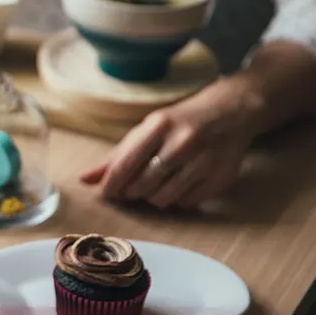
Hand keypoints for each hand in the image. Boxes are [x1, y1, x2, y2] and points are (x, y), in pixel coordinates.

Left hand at [80, 78, 263, 208]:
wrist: (231, 112)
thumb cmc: (179, 122)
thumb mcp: (147, 130)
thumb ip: (116, 156)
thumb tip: (84, 180)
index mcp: (159, 126)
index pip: (125, 164)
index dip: (111, 184)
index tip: (106, 192)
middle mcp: (183, 142)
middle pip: (142, 185)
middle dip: (131, 192)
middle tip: (133, 187)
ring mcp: (204, 161)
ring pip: (163, 198)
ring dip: (153, 197)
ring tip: (157, 184)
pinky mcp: (220, 178)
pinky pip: (186, 203)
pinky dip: (177, 199)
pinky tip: (180, 184)